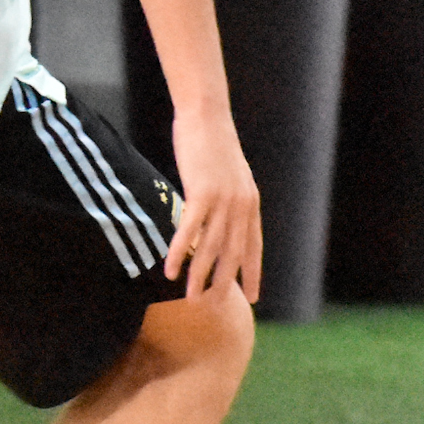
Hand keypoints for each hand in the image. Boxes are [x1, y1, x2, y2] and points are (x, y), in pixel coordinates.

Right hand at [164, 112, 260, 302]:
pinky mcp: (202, 193)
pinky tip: (170, 271)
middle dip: (224, 283)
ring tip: (191, 298)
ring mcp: (223, 200)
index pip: (254, 246)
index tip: (252, 297)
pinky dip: (179, 253)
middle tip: (213, 306)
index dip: (253, 273)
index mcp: (250, 203)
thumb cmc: (212, 144)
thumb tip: (219, 218)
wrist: (207, 116)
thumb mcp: (228, 175)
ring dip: (200, 276)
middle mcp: (241, 206)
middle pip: (233, 253)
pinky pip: (189, 231)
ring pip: (210, 247)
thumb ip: (228, 199)